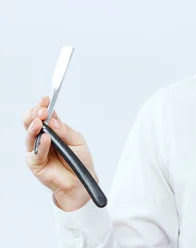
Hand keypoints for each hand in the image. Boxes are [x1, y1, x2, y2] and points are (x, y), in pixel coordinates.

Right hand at [23, 96, 98, 211]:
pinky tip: (46, 138)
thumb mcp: (77, 142)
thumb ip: (65, 132)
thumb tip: (54, 120)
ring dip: (34, 127)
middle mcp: (43, 138)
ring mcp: (37, 150)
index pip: (45, 116)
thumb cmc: (79, 161)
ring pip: (30, 136)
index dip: (43, 107)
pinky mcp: (34, 163)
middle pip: (31, 123)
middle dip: (35, 114)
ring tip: (39, 122)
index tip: (46, 100)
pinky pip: (35, 152)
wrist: (80, 182)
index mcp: (54, 130)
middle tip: (41, 111)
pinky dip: (41, 145)